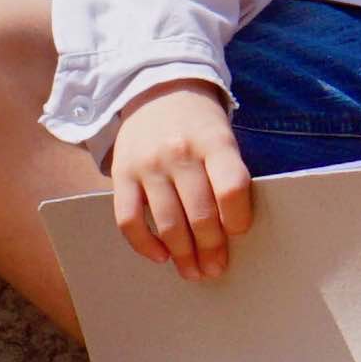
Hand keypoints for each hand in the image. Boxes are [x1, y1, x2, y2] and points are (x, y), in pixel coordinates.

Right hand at [103, 79, 253, 279]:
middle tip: (216, 269)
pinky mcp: (122, 174)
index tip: (239, 234)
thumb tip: (231, 233)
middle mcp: (179, 153)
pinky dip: (144, 244)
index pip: (231, 189)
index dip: (238, 219)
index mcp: (214, 142)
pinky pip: (129, 220)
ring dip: (183, 255)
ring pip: (167, 222)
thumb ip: (227, 176)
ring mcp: (148, 164)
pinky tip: (161, 256)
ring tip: (194, 271)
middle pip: (200, 213)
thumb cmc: (199, 125)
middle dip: (211, 249)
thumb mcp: (223, 138)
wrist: (158, 89)